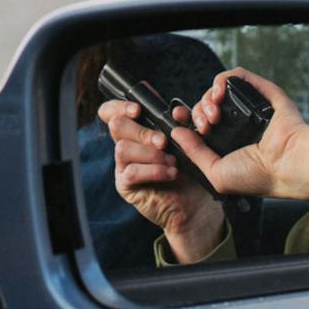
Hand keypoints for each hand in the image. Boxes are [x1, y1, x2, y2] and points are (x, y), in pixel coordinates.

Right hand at [97, 99, 226, 262]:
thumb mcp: (188, 141)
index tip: (138, 110)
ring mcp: (123, 165)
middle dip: (143, 131)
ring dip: (151, 154)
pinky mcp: (125, 185)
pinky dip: (154, 171)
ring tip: (172, 162)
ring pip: (122, 148)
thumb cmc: (192, 170)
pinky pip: (131, 172)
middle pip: (117, 125)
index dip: (120, 106)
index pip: (112, 111)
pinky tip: (170, 174)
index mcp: (138, 130)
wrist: (197, 202)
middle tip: (164, 142)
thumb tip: (175, 111)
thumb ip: (181, 123)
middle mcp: (127, 144)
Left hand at [173, 68, 308, 200]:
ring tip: (214, 115)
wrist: (287, 164)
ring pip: (216, 90)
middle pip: (204, 106)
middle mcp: (237, 124)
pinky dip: (221, 80)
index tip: (178, 118)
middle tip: (205, 125)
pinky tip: (219, 94)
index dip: (186, 118)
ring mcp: (249, 107)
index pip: (199, 124)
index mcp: (227, 144)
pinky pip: (236, 76)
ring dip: (207, 98)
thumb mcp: (215, 172)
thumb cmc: (257, 176)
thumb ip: (194, 152)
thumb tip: (177, 132)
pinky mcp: (261, 91)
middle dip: (197, 112)